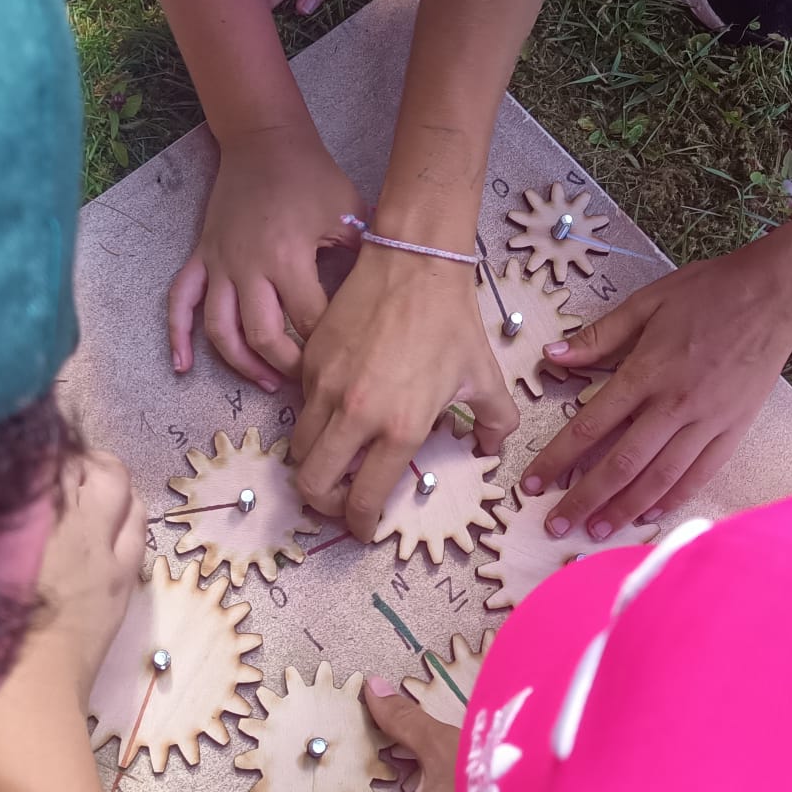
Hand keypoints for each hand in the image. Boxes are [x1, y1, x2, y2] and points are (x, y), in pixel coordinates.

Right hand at [6, 450, 148, 712]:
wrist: (15, 714)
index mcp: (30, 516)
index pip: (50, 454)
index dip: (40, 447)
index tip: (20, 451)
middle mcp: (77, 526)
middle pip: (101, 468)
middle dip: (85, 462)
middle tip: (58, 474)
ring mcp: (107, 559)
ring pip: (130, 498)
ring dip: (112, 490)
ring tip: (86, 499)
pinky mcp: (122, 592)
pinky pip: (138, 537)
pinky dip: (126, 524)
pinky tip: (101, 537)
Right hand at [169, 123, 366, 389]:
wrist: (264, 142)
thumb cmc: (311, 176)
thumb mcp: (348, 211)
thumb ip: (363, 254)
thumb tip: (382, 296)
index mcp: (288, 257)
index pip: (309, 320)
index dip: (327, 346)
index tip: (344, 359)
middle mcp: (249, 267)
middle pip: (263, 336)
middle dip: (288, 366)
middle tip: (309, 381)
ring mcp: (220, 264)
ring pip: (221, 331)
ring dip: (242, 365)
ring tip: (266, 383)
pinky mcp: (201, 258)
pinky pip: (181, 301)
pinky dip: (178, 336)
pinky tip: (183, 366)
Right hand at [291, 247, 518, 539]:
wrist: (414, 263)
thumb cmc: (453, 321)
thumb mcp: (486, 379)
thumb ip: (492, 424)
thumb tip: (486, 450)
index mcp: (399, 428)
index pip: (362, 499)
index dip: (361, 525)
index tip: (364, 528)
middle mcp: (354, 414)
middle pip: (311, 485)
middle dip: (323, 504)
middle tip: (340, 499)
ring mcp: (324, 387)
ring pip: (298, 449)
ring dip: (313, 463)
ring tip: (336, 459)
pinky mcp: (309, 361)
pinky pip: (300, 406)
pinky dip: (313, 420)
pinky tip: (337, 410)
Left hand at [528, 247, 791, 535]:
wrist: (774, 295)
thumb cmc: (708, 292)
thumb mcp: (646, 302)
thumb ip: (599, 335)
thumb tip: (553, 355)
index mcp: (646, 372)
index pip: (590, 425)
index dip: (557, 458)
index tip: (532, 483)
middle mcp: (674, 404)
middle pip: (621, 463)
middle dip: (584, 498)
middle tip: (555, 525)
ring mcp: (706, 422)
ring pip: (658, 478)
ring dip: (624, 509)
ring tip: (596, 533)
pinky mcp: (733, 431)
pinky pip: (698, 474)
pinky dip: (672, 499)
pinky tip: (649, 516)